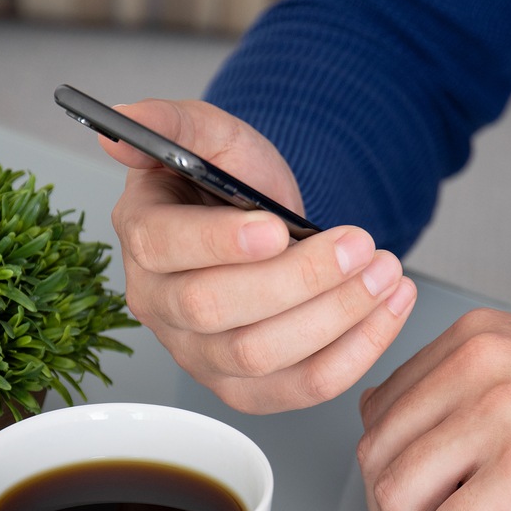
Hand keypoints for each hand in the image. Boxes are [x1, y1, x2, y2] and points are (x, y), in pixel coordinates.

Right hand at [103, 98, 417, 413]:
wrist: (270, 222)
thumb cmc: (233, 181)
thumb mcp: (212, 134)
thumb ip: (172, 121)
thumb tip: (121, 121)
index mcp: (143, 236)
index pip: (165, 248)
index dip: (222, 242)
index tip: (279, 228)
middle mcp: (160, 305)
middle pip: (214, 310)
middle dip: (298, 279)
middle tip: (360, 246)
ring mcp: (199, 355)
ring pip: (260, 356)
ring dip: (335, 317)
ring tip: (386, 273)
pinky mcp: (246, 389)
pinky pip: (300, 389)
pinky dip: (355, 354)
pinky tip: (389, 310)